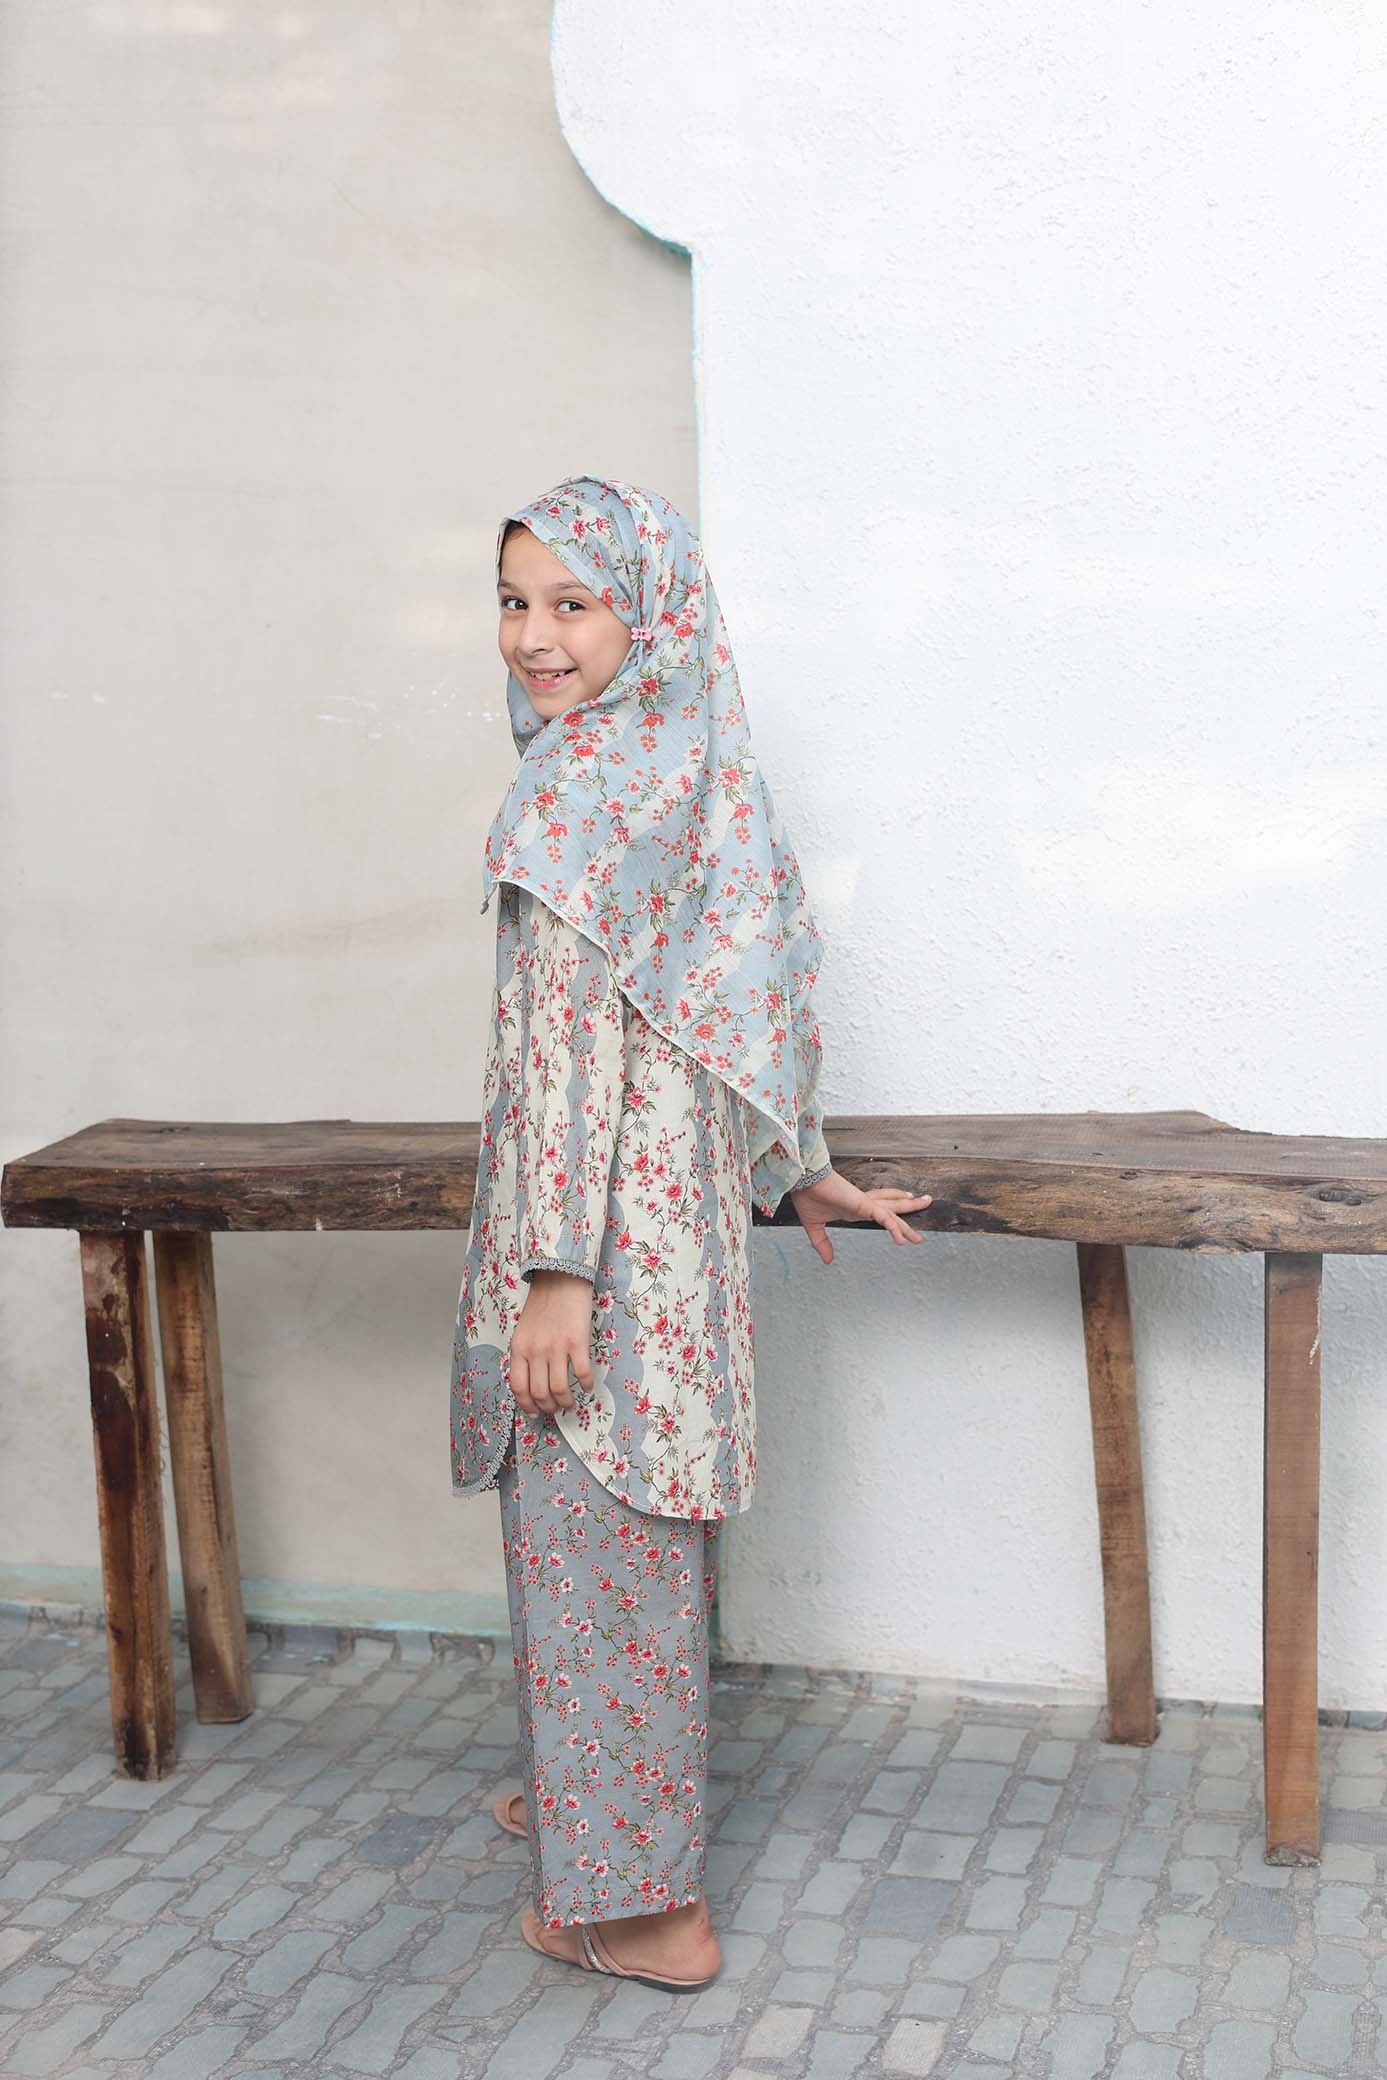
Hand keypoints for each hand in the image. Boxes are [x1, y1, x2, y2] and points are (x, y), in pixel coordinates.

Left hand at [509, 1269, 595, 1414]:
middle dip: (548, 1407)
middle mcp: (535, 1350)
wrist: (560, 1277)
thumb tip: (533, 1380)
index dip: (527, 1405)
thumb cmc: (542, 1303)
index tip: (535, 1412)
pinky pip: (582, 1373)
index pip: (519, 1387)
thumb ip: (525, 1354)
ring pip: (560, 1388)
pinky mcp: (577, 1342)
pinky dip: (586, 1385)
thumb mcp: (523, 1330)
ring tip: (571, 1403)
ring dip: (566, 1402)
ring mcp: (556, 1347)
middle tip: (556, 1409)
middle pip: (540, 1392)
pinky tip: (587, 1386)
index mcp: (519, 1348)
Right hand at [787, 1169, 931, 1266]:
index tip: (900, 1219)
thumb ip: (822, 1243)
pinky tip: (903, 1240)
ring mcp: (865, 1203)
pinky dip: (894, 1228)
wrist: (804, 1181)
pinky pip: (883, 1218)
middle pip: (892, 1204)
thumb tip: (828, 1260)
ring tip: (928, 1203)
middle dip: (909, 1204)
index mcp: (855, 1207)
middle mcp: (864, 1204)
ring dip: (912, 1206)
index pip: (879, 1210)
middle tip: (926, 1202)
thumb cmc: (808, 1195)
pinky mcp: (863, 1204)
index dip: (891, 1214)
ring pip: (894, 1208)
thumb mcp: (815, 1226)